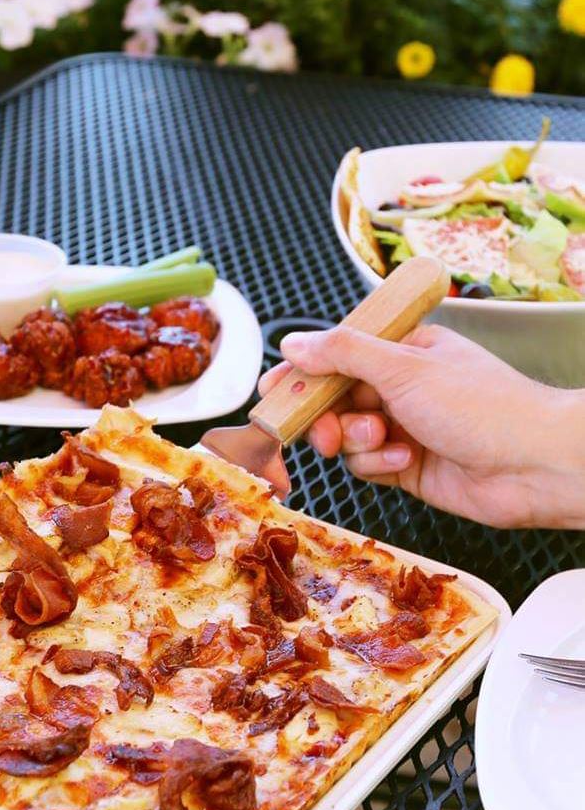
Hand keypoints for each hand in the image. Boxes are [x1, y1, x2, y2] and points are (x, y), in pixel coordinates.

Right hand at [259, 324, 584, 529]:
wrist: (534, 466)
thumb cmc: (482, 405)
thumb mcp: (404, 368)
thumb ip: (343, 354)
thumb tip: (293, 343)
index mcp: (403, 351)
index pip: (337, 356)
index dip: (303, 374)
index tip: (274, 389)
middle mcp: (400, 388)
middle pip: (334, 399)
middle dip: (326, 417)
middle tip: (322, 431)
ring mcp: (403, 427)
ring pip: (346, 436)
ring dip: (358, 442)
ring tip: (385, 442)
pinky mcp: (406, 466)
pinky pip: (367, 465)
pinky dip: (379, 465)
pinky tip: (406, 461)